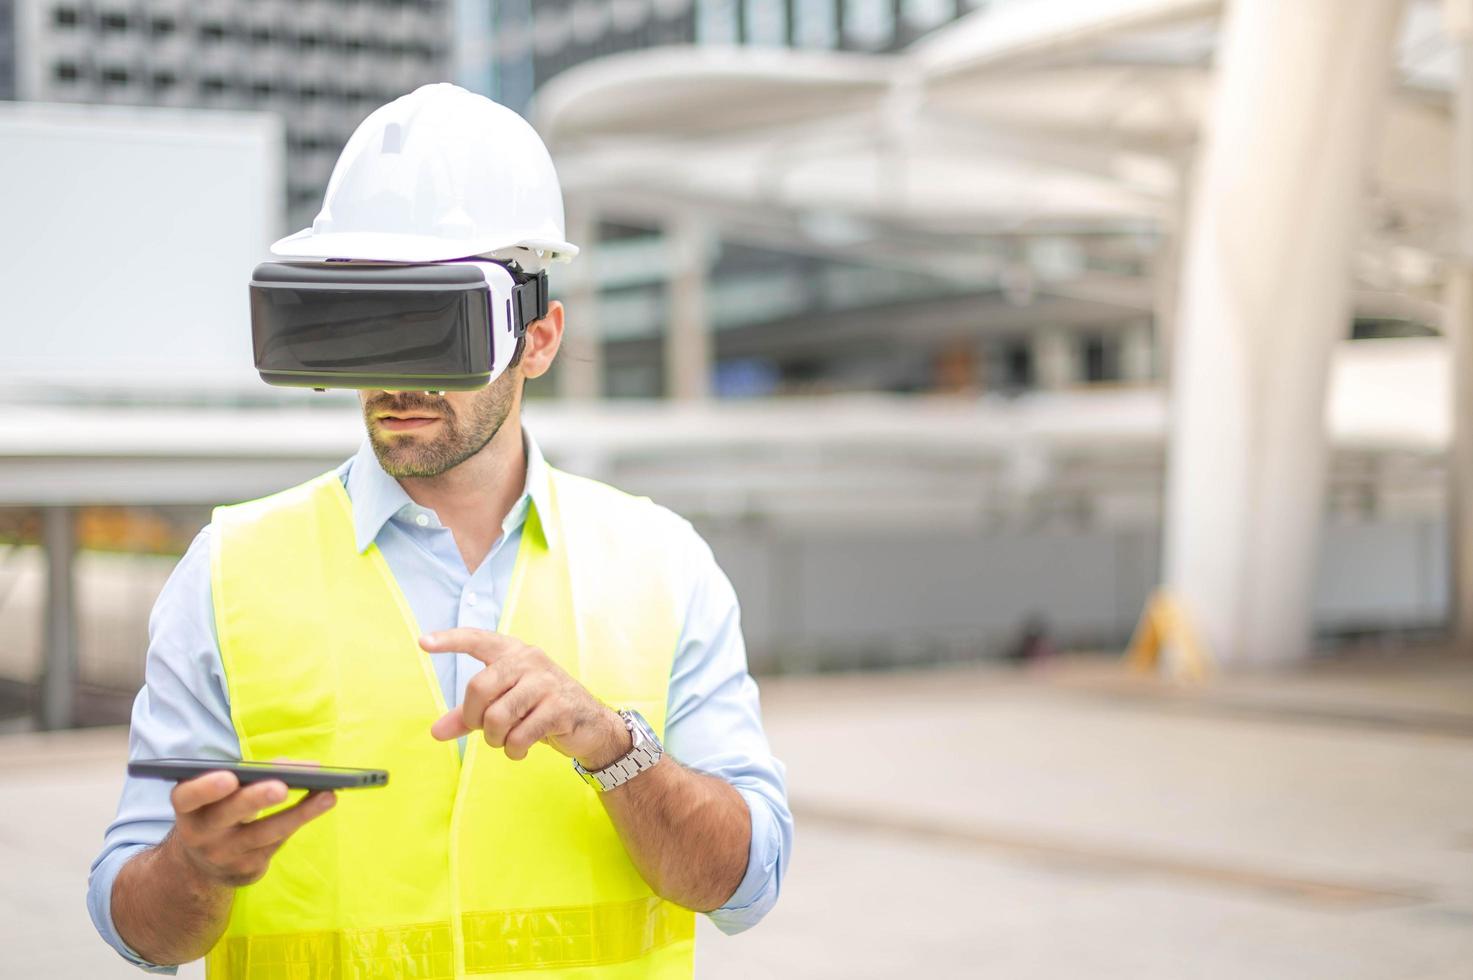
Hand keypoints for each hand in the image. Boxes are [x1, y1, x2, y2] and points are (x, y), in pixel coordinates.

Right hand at [165, 770, 335, 887]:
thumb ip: (255, 774)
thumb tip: (304, 767)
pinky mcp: (246, 870)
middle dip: (255, 799)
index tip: (230, 777)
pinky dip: (299, 821)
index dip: (206, 788)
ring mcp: (223, 856)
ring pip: (264, 833)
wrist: (204, 861)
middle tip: (282, 787)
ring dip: (299, 813)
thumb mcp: (223, 791)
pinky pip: (277, 843)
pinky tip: (321, 804)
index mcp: (188, 807)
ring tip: (327, 795)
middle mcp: (200, 834)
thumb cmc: (221, 808)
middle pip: (228, 815)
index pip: (187, 797)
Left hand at [421, 628, 630, 768]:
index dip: (450, 640)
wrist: (590, 724)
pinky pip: (519, 736)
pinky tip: (521, 748)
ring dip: (496, 739)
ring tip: (506, 741)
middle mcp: (529, 660)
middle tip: (485, 730)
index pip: (478, 639)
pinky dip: (514, 750)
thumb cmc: (541, 709)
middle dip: (474, 718)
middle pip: (478, 687)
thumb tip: (437, 732)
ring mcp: (545, 683)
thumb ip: (470, 716)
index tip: (424, 642)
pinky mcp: (558, 708)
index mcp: (513, 653)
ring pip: (497, 717)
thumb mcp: (505, 706)